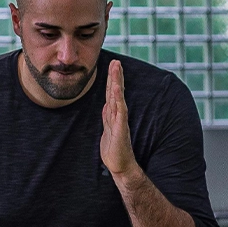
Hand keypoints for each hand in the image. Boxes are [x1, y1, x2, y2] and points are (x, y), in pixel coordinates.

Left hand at [100, 59, 139, 178]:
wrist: (120, 165)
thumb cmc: (114, 149)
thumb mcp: (108, 129)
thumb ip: (108, 116)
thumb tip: (107, 104)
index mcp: (113, 114)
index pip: (112, 93)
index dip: (113, 80)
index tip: (112, 65)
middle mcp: (118, 115)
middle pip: (116, 92)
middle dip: (115, 76)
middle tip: (116, 61)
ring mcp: (120, 121)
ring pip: (118, 98)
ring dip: (117, 83)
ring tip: (116, 69)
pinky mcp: (121, 129)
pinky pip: (120, 112)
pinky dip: (118, 100)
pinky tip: (117, 90)